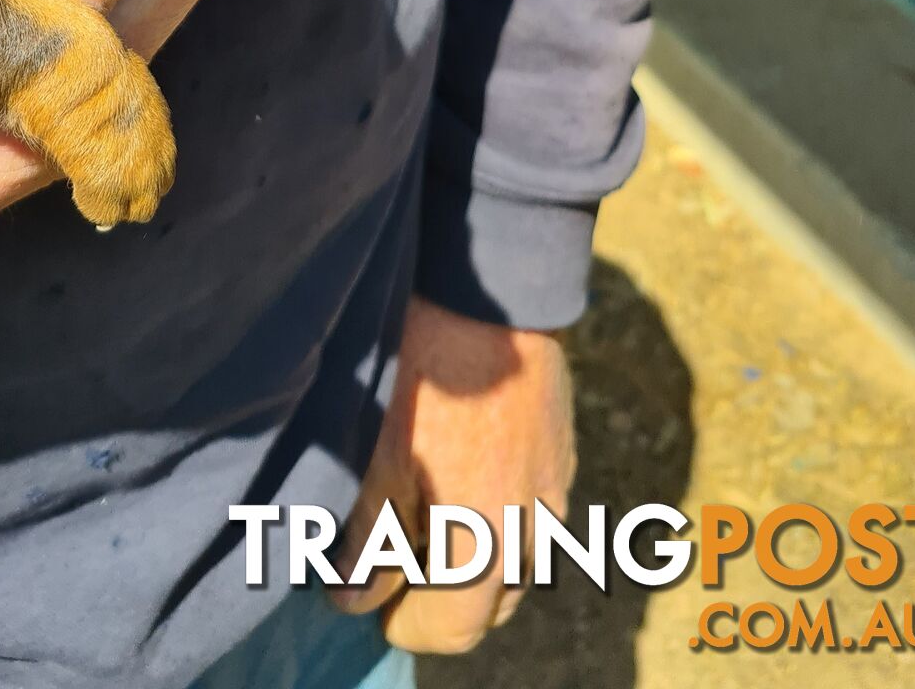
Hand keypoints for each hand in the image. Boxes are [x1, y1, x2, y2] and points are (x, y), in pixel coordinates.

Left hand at [330, 297, 575, 654]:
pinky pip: (536, 511)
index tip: (371, 605)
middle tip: (392, 568)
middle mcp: (534, 525)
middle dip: (443, 600)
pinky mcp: (562, 446)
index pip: (455, 628)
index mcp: (488, 540)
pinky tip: (464, 476)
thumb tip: (352, 596)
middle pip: (492, 603)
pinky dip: (501, 518)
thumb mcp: (375, 454)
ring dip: (477, 562)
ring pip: (519, 559)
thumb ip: (367, 540)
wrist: (488, 285)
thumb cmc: (423, 368)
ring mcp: (555, 485)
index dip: (407, 625)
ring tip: (426, 522)